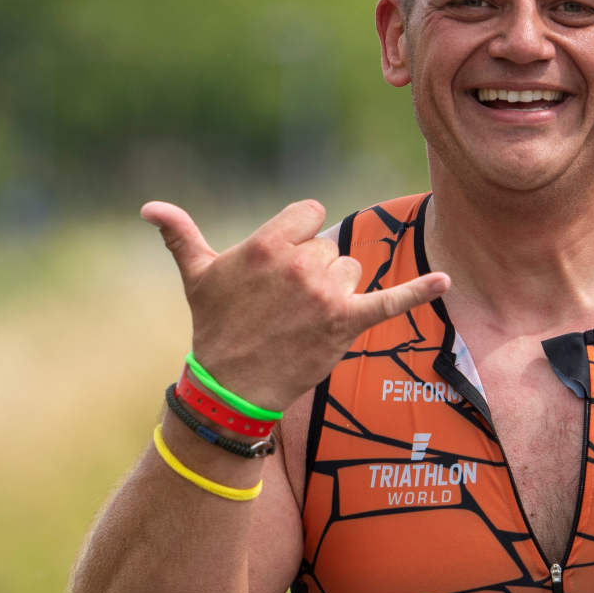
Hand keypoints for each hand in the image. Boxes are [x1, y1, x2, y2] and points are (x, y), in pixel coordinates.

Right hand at [142, 200, 450, 411]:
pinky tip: (445, 281)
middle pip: (329, 247)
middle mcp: (300, 264)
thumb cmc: (214, 327)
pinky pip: (391, 300)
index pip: (309, 215)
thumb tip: (148, 206)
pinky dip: (420, 291)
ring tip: (304, 320)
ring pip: (350, 271)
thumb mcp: (196, 276)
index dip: (299, 236)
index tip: (282, 264)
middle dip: (312, 272)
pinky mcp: (347, 323)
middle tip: (284, 305)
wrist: (232, 386)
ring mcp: (326, 294)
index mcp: (268, 244)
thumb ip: (180, 234)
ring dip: (335, 292)